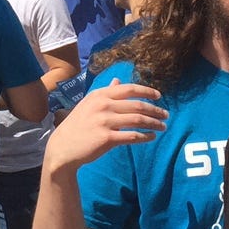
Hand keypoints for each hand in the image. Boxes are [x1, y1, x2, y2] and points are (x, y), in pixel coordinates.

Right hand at [42, 81, 165, 173]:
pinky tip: (151, 137)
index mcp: (100, 94)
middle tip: (166, 115)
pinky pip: (132, 136)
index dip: (147, 91)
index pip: (129, 88)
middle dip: (155, 110)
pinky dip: (145, 136)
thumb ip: (106, 92)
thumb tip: (118, 80)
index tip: (159, 96)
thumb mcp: (89, 104)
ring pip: (138, 120)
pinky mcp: (106, 138)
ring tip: (163, 127)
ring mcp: (104, 121)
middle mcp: (103, 105)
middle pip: (137, 105)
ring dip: (154, 123)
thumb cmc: (78, 125)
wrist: (63, 147)